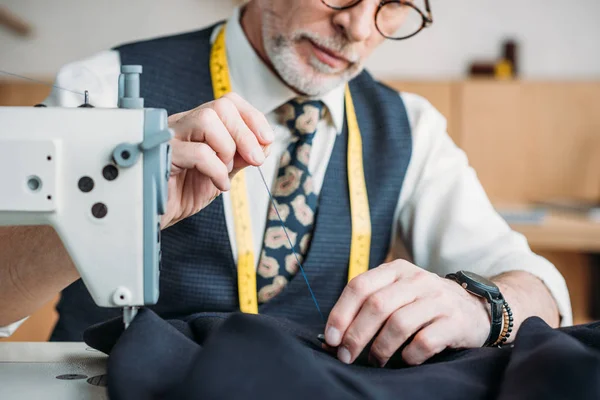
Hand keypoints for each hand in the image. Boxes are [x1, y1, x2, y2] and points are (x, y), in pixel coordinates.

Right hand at [161, 92, 272, 228]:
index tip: (267, 140)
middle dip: (245, 133)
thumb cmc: (183, 193)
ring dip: (227, 148)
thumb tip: (264, 145)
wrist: (157, 216)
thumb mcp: (222, 173)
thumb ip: (241, 157)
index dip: (252, 117)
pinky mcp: (163, 155)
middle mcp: (184, 125)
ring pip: (207, 119)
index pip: (228, 102)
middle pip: (220, 106)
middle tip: (256, 159)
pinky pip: (198, 152)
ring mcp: (171, 137)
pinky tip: (218, 184)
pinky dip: (216, 170)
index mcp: (198, 126)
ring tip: (226, 170)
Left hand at [324, 261, 490, 366]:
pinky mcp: (455, 321)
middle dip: (356, 335)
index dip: (341, 313)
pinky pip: (424, 341)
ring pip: (398, 323)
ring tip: (375, 361)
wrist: (476, 308)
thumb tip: (333, 337)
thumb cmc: (424, 305)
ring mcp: (437, 299)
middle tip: (346, 356)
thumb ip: (369, 307)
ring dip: (380, 348)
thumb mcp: (398, 293)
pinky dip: (409, 355)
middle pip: (376, 305)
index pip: (360, 286)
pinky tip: (405, 360)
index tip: (331, 338)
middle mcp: (416, 279)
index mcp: (396, 269)